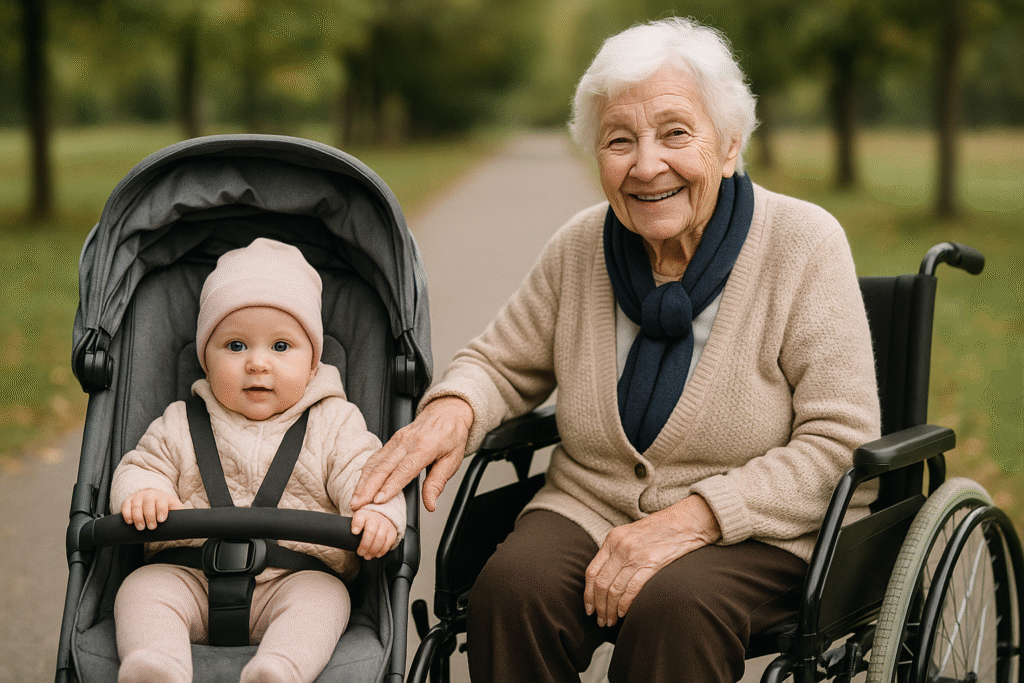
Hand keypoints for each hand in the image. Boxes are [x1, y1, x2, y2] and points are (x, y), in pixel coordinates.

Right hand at [121, 488, 184, 530]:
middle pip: (148, 504)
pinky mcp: (129, 500)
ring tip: (140, 528)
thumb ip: (180, 514)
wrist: (153, 496)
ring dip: (138, 517)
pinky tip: (129, 521)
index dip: (161, 510)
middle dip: (149, 516)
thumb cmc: (165, 506)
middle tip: (151, 527)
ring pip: (136, 505)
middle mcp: (150, 495)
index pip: (162, 502)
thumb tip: (186, 528)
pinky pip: (125, 505)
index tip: (161, 520)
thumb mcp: (174, 508)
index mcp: (163, 497)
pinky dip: (126, 513)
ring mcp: (139, 497)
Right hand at [351, 396, 472, 511]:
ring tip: (355, 499)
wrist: (446, 412)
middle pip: (384, 467)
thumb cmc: (451, 436)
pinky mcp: (392, 441)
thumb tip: (430, 504)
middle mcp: (407, 442)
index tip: (379, 500)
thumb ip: (437, 483)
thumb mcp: (452, 460)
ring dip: (363, 482)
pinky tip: (360, 485)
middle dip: (368, 488)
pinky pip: (376, 457)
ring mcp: (397, 440)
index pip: (404, 469)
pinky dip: (366, 473)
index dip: (390, 486)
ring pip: (375, 462)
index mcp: (425, 447)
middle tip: (358, 505)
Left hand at [351, 509, 398, 558]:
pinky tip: (377, 555)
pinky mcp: (392, 532)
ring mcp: (385, 525)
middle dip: (365, 545)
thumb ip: (353, 528)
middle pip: (370, 532)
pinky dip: (382, 550)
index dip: (357, 525)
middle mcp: (375, 518)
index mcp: (364, 515)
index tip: (354, 532)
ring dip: (373, 550)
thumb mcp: (357, 522)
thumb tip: (350, 536)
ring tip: (367, 556)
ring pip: (380, 538)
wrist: (381, 517)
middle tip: (360, 553)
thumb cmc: (366, 522)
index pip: (360, 517)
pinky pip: (389, 542)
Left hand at [584, 495, 720, 626]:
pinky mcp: (651, 564)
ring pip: (614, 589)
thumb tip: (603, 578)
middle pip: (601, 584)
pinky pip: (632, 589)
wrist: (684, 522)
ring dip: (610, 609)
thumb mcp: (629, 535)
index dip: (587, 593)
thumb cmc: (658, 530)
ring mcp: (635, 556)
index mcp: (612, 539)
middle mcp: (620, 547)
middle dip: (599, 606)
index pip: (591, 572)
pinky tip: (623, 613)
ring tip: (611, 621)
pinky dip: (625, 605)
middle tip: (600, 620)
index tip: (588, 608)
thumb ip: (615, 552)